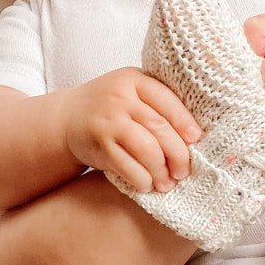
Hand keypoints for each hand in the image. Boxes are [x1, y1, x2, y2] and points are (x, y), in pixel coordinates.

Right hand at [64, 68, 202, 192]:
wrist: (67, 117)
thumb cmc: (111, 106)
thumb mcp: (131, 91)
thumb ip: (156, 101)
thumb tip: (194, 133)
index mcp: (134, 80)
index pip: (166, 99)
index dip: (184, 121)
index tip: (196, 139)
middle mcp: (120, 98)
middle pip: (159, 127)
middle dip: (177, 153)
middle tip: (183, 171)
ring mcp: (108, 122)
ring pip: (147, 149)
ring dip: (161, 170)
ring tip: (167, 182)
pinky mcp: (100, 145)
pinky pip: (127, 166)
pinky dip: (142, 179)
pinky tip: (147, 184)